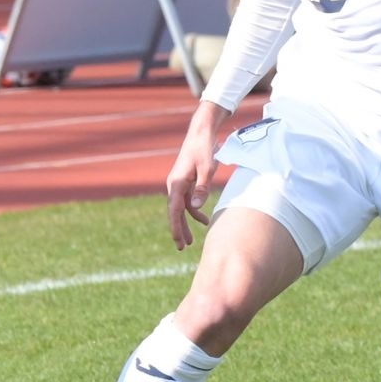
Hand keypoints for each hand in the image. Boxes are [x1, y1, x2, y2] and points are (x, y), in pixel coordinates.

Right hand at [165, 116, 222, 250]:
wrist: (201, 133)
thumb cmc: (203, 149)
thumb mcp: (206, 169)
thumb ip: (202, 189)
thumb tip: (195, 209)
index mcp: (177, 183)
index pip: (174, 210)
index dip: (175, 227)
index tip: (177, 240)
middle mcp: (174, 185)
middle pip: (175, 212)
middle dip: (178, 230)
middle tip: (182, 247)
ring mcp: (179, 184)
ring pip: (180, 209)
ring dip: (186, 224)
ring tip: (191, 242)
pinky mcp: (186, 182)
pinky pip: (187, 202)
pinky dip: (194, 212)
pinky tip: (203, 221)